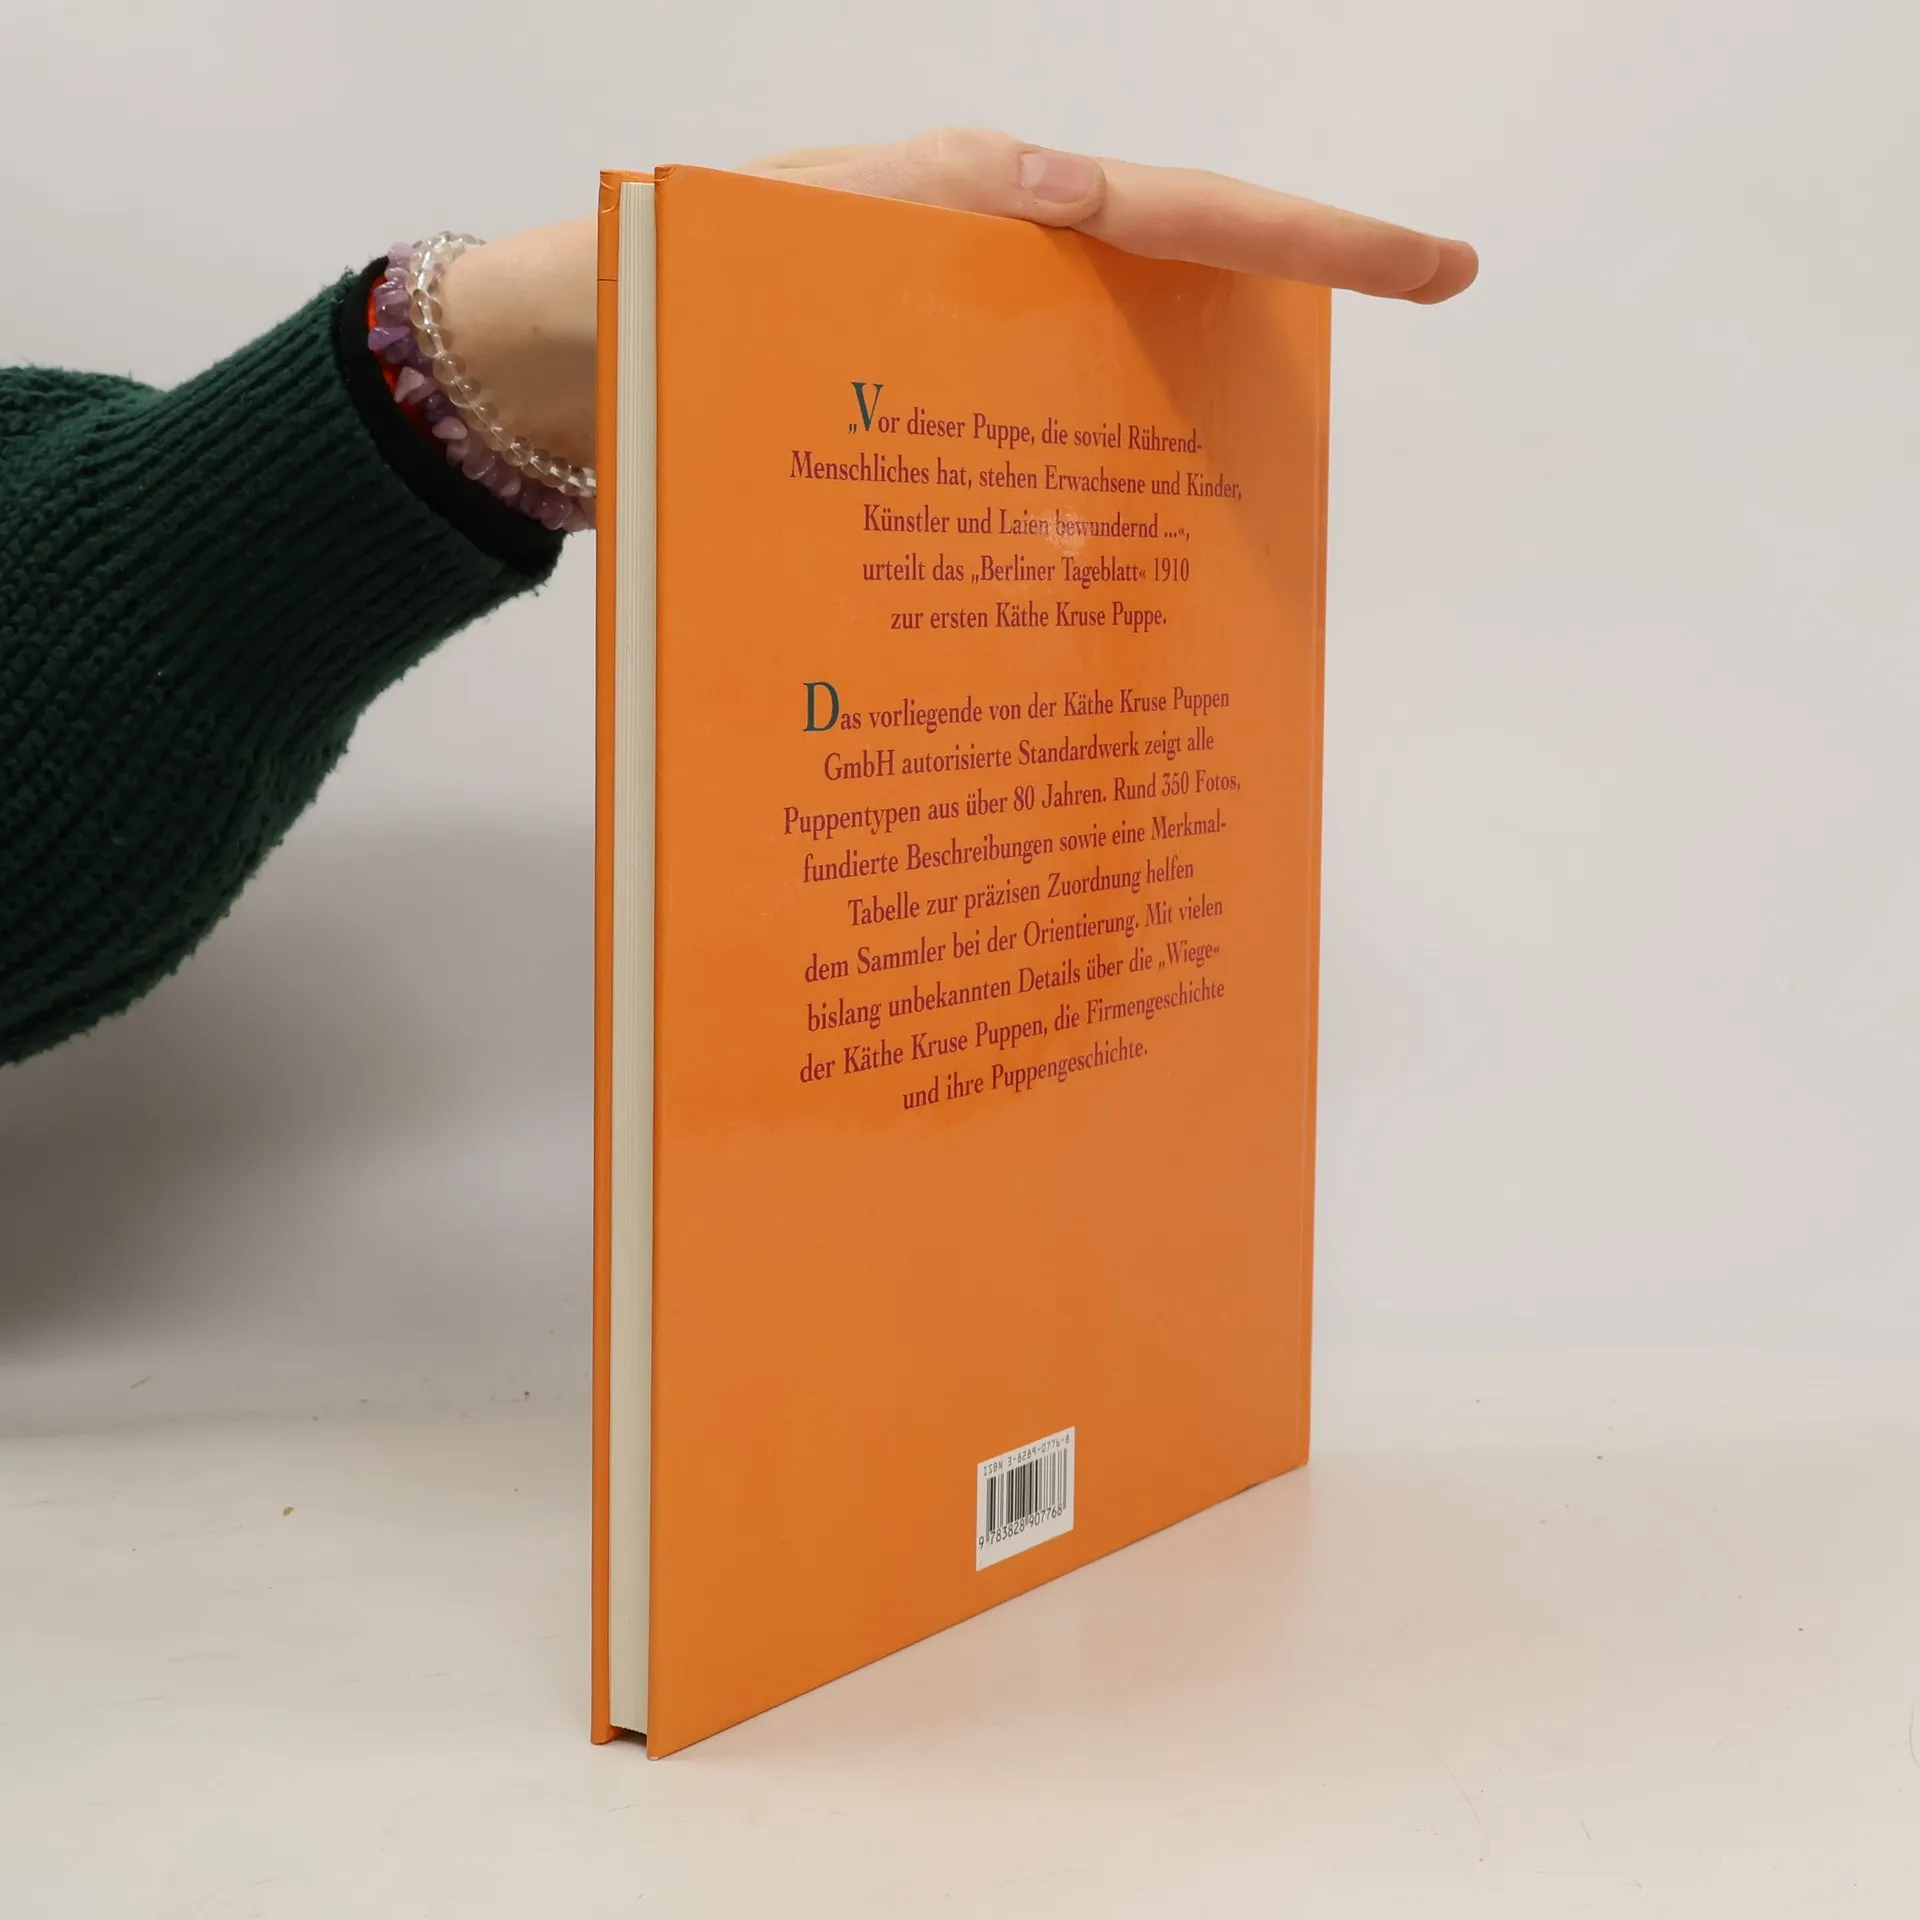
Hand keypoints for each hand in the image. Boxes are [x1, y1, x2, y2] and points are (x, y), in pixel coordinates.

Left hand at [438, 129, 1475, 470]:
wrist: (573, 372)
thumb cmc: (671, 284)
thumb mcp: (794, 215)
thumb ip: (933, 190)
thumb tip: (1078, 184)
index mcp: (989, 218)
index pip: (1181, 216)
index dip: (1313, 243)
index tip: (1437, 266)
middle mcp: (996, 289)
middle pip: (1180, 295)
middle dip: (1290, 322)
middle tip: (1393, 352)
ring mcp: (969, 366)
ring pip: (1114, 389)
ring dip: (1189, 437)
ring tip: (1261, 515)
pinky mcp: (929, 434)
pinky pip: (1030, 457)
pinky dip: (1077, 506)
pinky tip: (1112, 570)